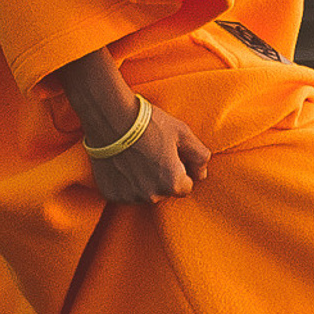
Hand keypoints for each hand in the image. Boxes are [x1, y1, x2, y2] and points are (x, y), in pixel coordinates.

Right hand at [57, 49, 211, 203]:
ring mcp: (130, 196)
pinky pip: (125, 192)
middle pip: (164, 191)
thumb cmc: (149, 122)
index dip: (180, 169)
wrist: (111, 117)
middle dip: (162, 177)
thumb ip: (200, 156)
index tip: (169, 154)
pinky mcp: (112, 194)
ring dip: (143, 181)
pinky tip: (123, 162)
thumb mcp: (183, 132)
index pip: (185, 186)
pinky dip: (125, 181)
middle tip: (151, 152)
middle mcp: (152, 196)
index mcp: (172, 183)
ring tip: (136, 155)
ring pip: (144, 193)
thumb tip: (202, 174)